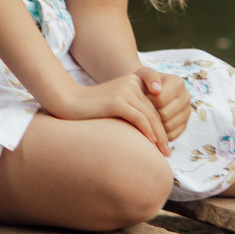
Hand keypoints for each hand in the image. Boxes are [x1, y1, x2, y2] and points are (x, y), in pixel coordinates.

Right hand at [46, 73, 169, 154]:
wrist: (67, 101)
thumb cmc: (90, 109)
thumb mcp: (114, 105)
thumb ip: (131, 111)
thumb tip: (148, 133)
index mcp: (132, 82)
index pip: (153, 106)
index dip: (162, 124)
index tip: (165, 141)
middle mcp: (131, 83)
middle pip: (154, 112)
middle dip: (162, 133)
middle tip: (167, 151)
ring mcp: (125, 91)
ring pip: (149, 116)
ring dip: (158, 136)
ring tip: (162, 152)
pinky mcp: (117, 101)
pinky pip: (139, 118)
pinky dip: (147, 132)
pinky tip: (150, 143)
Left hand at [138, 67, 191, 143]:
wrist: (146, 94)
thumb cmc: (141, 83)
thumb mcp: (142, 74)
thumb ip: (149, 76)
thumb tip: (156, 89)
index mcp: (178, 82)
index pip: (160, 99)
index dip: (146, 102)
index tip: (139, 101)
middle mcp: (186, 96)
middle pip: (165, 114)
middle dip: (150, 114)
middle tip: (141, 112)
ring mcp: (187, 112)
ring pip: (168, 126)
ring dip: (154, 126)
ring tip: (145, 119)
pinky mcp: (184, 125)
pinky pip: (172, 135)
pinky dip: (160, 134)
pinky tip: (151, 127)